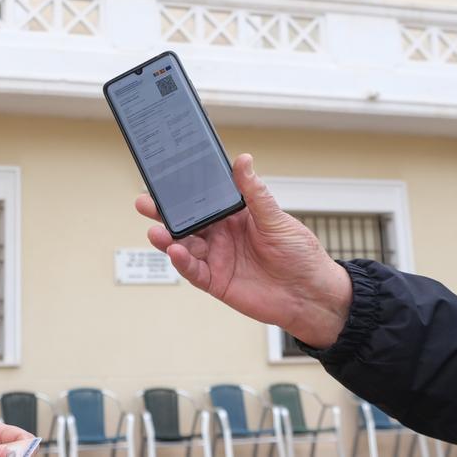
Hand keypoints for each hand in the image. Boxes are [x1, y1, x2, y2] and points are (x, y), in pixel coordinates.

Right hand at [136, 154, 352, 348]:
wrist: (311, 295)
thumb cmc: (300, 254)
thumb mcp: (277, 218)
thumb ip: (254, 193)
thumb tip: (242, 161)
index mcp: (234, 216)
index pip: (203, 200)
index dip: (184, 191)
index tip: (165, 178)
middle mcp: (221, 236)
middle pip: (186, 222)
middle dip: (165, 213)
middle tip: (145, 202)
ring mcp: (217, 259)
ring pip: (184, 246)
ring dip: (167, 239)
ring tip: (156, 231)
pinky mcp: (216, 282)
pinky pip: (194, 271)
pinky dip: (182, 262)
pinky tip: (174, 252)